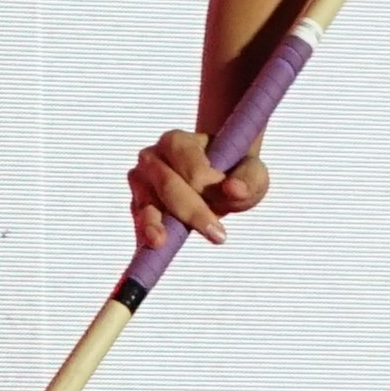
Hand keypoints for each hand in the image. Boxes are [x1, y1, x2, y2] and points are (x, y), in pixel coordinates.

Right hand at [131, 129, 271, 254]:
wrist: (217, 181)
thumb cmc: (233, 172)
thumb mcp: (251, 171)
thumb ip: (249, 178)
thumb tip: (234, 190)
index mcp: (176, 141)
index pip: (187, 159)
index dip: (206, 180)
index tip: (229, 194)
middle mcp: (151, 159)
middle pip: (168, 185)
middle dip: (192, 210)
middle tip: (220, 235)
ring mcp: (141, 185)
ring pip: (147, 206)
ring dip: (154, 224)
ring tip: (160, 242)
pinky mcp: (138, 209)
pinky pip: (140, 225)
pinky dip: (145, 237)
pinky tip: (151, 249)